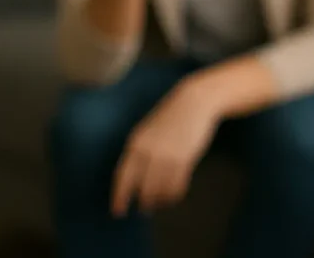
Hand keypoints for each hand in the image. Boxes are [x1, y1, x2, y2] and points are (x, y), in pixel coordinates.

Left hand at [111, 81, 219, 215]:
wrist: (195, 102)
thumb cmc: (171, 117)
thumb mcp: (147, 131)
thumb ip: (140, 151)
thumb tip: (134, 179)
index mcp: (136, 143)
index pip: (122, 178)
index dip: (119, 197)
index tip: (118, 212)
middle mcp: (149, 152)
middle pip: (142, 188)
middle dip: (143, 202)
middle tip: (145, 209)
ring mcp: (168, 156)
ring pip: (160, 190)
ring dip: (160, 200)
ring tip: (161, 202)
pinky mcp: (185, 159)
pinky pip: (177, 185)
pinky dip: (175, 195)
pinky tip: (174, 195)